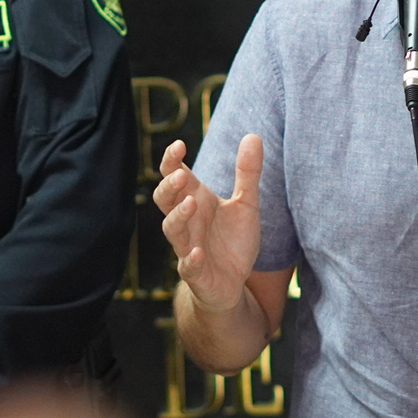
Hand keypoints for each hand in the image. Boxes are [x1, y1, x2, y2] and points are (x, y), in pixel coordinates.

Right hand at [153, 135, 262, 313]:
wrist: (233, 282)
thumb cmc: (233, 240)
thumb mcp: (246, 203)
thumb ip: (248, 172)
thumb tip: (253, 135)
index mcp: (196, 200)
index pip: (174, 176)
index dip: (171, 161)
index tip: (179, 145)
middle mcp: (187, 222)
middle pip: (164, 200)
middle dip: (169, 187)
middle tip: (180, 174)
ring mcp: (188, 247)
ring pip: (172, 230)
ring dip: (178, 217)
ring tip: (191, 203)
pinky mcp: (196, 273)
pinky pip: (187, 267)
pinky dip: (191, 260)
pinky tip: (198, 253)